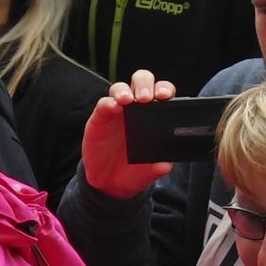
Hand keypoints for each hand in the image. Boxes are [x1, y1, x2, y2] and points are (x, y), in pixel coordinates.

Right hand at [79, 71, 177, 200]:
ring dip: (124, 91)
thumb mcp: (147, 173)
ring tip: (127, 100)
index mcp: (153, 116)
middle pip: (141, 82)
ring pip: (120, 88)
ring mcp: (116, 111)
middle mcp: (135, 109)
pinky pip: (103, 104)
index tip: (165, 97)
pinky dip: (108, 103)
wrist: (109, 183)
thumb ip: (156, 168)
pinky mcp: (100, 118)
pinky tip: (112, 107)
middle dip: (145, 85)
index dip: (164, 90)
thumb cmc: (132, 171)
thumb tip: (165, 165)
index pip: (161, 93)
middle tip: (146, 98)